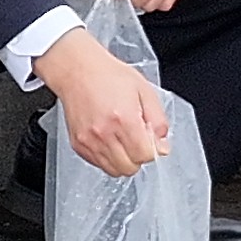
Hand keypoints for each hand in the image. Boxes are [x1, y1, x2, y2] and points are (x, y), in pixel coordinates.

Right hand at [39, 27, 175, 178]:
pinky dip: (108, 158)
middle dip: (138, 157)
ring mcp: (88, 141)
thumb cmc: (110, 76)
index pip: (145, 156)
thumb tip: (162, 147)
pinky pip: (98, 164)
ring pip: (113, 170)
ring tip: (123, 139)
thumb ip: (158, 122)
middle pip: (129, 168)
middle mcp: (104, 133)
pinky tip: (110, 140)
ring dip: (123, 160)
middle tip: (137, 140)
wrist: (78, 70)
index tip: (150, 139)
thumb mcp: (145, 92)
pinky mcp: (77, 144)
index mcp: (124, 119)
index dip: (153, 150)